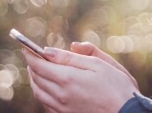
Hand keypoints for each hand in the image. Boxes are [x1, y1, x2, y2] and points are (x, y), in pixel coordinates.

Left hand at [23, 42, 138, 112]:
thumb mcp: (98, 64)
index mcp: (68, 78)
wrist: (126, 112)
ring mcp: (61, 107)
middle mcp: (60, 95)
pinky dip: (41, 92)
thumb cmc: (116, 86)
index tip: (25, 46)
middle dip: (32, 64)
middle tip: (31, 55)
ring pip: (38, 92)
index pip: (39, 64)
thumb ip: (73, 57)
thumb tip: (49, 50)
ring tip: (36, 69)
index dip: (30, 54)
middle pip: (36, 78)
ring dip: (34, 78)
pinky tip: (46, 87)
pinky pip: (45, 103)